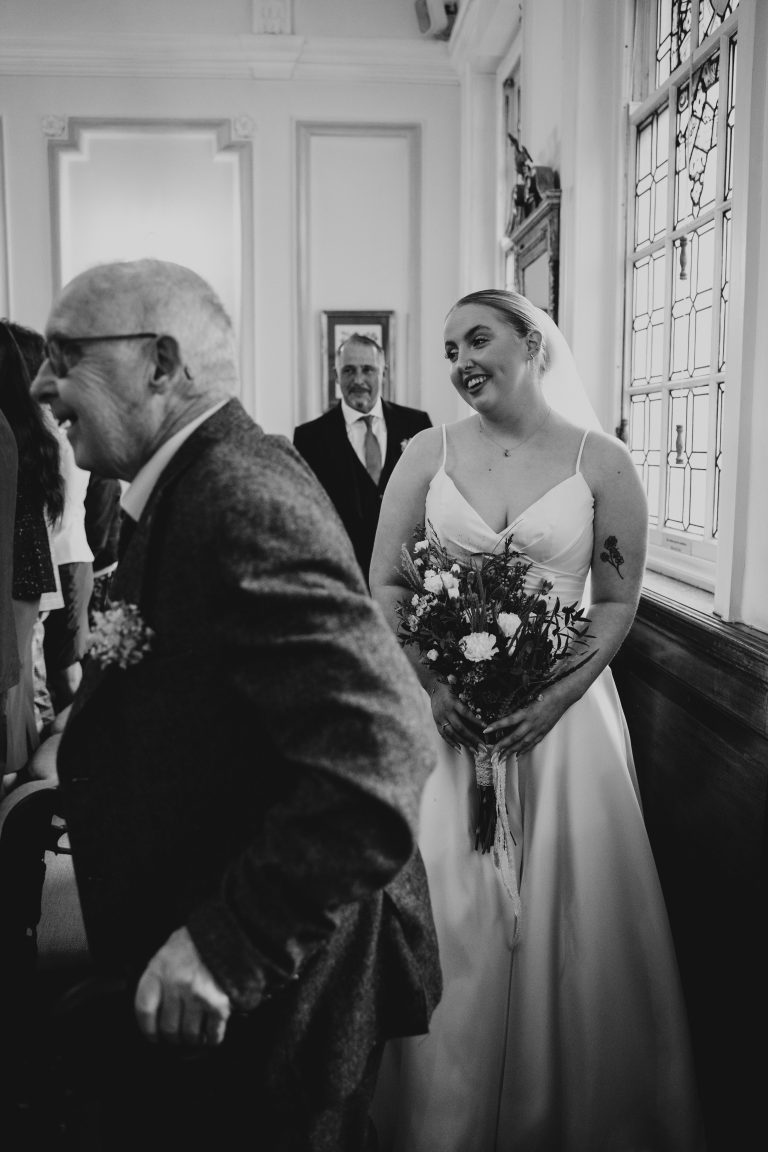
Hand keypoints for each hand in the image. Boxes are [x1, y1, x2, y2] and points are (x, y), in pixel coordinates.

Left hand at [134, 926, 231, 1046]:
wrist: (228, 930)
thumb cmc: (196, 942)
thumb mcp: (168, 953)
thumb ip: (159, 978)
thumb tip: (154, 1011)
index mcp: (159, 969)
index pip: (144, 1010)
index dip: (147, 1029)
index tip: (153, 1035)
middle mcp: (176, 983)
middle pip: (168, 1027)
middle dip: (172, 1037)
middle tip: (177, 1037)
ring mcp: (198, 994)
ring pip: (190, 1034)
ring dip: (192, 1040)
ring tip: (195, 1036)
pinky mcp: (219, 1003)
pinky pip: (213, 1032)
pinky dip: (212, 1038)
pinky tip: (211, 1035)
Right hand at [430, 681, 482, 750]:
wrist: (434, 687)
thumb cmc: (452, 688)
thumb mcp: (459, 690)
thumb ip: (468, 699)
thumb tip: (481, 711)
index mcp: (453, 702)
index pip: (465, 713)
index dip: (476, 720)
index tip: (486, 727)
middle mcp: (446, 711)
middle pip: (460, 727)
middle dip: (472, 738)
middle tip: (483, 747)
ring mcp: (440, 718)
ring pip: (452, 733)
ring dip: (464, 743)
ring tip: (475, 751)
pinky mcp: (437, 723)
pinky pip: (444, 735)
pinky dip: (452, 743)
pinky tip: (460, 749)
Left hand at [482, 689, 566, 756]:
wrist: (563, 697)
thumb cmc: (547, 694)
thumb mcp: (530, 698)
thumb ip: (520, 708)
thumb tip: (508, 715)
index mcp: (527, 712)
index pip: (508, 721)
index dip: (497, 726)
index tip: (486, 730)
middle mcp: (532, 723)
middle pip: (514, 737)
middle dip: (502, 746)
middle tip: (492, 753)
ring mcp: (538, 729)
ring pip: (522, 743)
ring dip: (511, 751)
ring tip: (501, 758)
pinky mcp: (544, 732)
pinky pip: (532, 743)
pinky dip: (524, 750)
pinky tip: (517, 755)